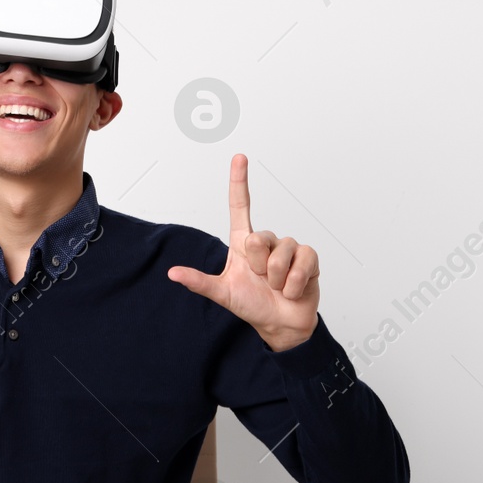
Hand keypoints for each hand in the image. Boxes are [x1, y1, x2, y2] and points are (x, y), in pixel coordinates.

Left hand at [166, 153, 319, 350]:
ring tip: (277, 287)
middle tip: (262, 280)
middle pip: (260, 237)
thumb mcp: (223, 294)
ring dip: (278, 278)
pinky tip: (293, 289)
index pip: (240, 206)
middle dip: (260, 266)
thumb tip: (173, 273)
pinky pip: (303, 262)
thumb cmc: (251, 304)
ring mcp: (289, 248)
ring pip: (282, 252)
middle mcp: (266, 241)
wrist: (280, 325)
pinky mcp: (309, 258)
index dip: (239, 181)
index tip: (239, 157)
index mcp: (243, 243)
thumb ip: (199, 282)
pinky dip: (295, 283)